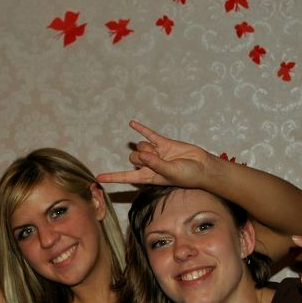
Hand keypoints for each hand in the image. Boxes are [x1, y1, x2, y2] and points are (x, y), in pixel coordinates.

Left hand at [96, 120, 213, 186]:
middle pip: (133, 158)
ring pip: (141, 147)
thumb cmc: (188, 176)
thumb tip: (142, 154)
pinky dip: (141, 129)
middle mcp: (149, 165)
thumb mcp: (170, 173)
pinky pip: (149, 134)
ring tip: (162, 153)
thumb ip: (156, 165)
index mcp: (149, 177)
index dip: (112, 178)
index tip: (98, 179)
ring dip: (148, 147)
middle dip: (141, 158)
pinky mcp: (163, 143)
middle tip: (156, 159)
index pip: (126, 177)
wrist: (203, 167)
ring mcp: (156, 153)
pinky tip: (132, 123)